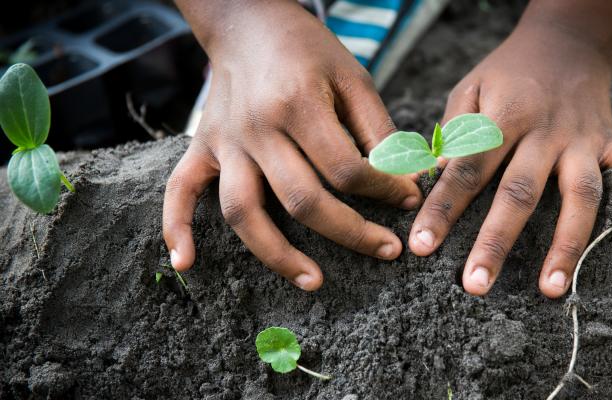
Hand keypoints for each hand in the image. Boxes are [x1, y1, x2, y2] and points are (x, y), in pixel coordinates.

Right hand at [163, 0, 420, 289]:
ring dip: (277, 255)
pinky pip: (179, 191)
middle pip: (302, 200)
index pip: (346, 169)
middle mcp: (257, 127)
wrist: (248, 22)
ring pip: (243, 211)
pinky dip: (176, 228)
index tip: (407, 199)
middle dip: (352, 233)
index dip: (385, 190)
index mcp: (298, 104)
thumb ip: (379, 131)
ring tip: (315, 281)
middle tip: (387, 250)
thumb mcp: (354, 78)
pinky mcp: (201, 147)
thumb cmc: (309, 51)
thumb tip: (406, 182)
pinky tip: (185, 263)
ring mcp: (224, 142)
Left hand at [408, 2, 611, 297]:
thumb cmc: (507, 74)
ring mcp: (583, 138)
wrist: (564, 41)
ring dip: (567, 243)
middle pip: (521, 192)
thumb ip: (453, 132)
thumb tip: (435, 179)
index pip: (468, 168)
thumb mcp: (470, 88)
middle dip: (497, 241)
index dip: (443, 207)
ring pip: (580, 194)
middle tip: (476, 285)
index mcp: (504, 116)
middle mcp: (546, 131)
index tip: (421, 246)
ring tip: (552, 289)